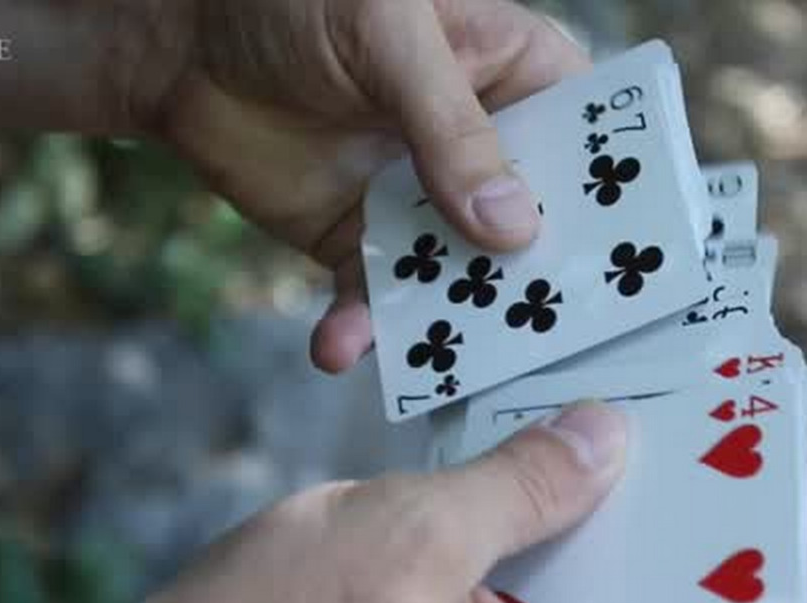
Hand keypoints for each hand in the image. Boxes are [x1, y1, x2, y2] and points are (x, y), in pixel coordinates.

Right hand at [0, 403, 763, 602]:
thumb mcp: (407, 535)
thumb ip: (522, 486)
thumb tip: (609, 439)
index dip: (734, 571)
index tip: (727, 487)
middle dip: (653, 534)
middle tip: (650, 437)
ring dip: (582, 541)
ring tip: (574, 446)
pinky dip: (525, 568)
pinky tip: (496, 495)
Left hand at [141, 0, 588, 373]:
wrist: (180, 43)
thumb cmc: (296, 1)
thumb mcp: (387, 38)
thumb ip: (451, 129)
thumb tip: (510, 225)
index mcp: (511, 75)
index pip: (584, 140)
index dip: (610, 199)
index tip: (625, 264)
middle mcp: (480, 149)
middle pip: (535, 227)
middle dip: (536, 284)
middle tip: (540, 339)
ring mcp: (424, 202)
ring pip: (462, 278)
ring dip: (451, 324)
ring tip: (436, 362)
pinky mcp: (364, 243)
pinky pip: (379, 299)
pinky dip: (362, 329)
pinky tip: (339, 346)